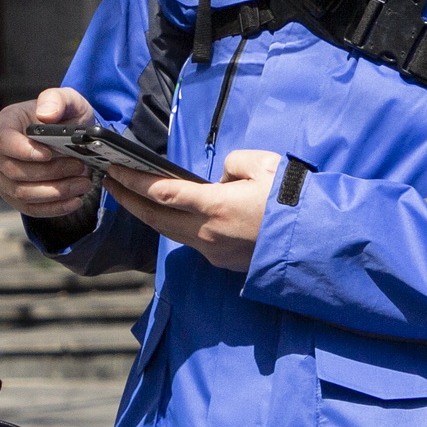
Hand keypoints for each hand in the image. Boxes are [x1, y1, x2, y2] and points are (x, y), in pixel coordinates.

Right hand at [0, 88, 98, 217]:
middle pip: (14, 170)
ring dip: (56, 191)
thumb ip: (56, 100)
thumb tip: (46, 115)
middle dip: (50, 172)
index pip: (3, 140)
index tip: (49, 154)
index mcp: (5, 124)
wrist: (69, 138)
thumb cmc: (63, 117)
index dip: (24, 150)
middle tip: (79, 166)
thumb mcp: (67, 100)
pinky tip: (75, 201)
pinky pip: (31, 208)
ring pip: (23, 193)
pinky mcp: (16, 197)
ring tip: (83, 183)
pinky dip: (54, 208)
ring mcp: (4, 178)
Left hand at [105, 148, 282, 271]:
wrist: (317, 241)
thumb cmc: (293, 200)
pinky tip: (174, 216)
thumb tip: (219, 179)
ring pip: (171, 233)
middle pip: (155, 218)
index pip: (162, 192)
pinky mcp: (223, 261)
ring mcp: (213, 251)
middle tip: (109, 184)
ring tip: (133, 199)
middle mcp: (208, 233)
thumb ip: (231, 165)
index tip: (114, 170)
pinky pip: (193, 242)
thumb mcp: (263, 165)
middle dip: (128, 200)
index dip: (133, 181)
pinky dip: (178, 227)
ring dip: (149, 216)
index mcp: (215, 205)